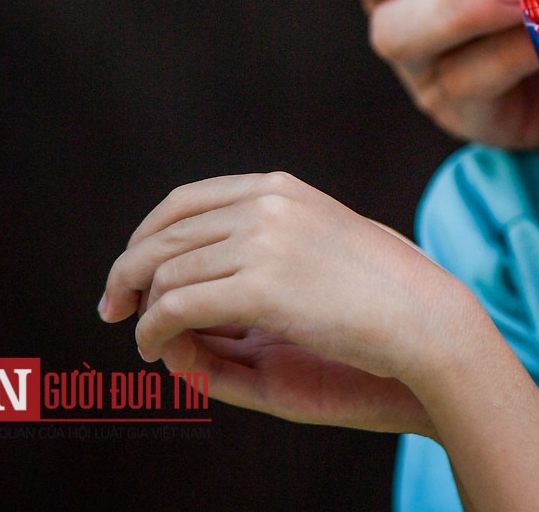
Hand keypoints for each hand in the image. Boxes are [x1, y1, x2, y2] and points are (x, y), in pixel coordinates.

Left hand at [100, 172, 480, 433]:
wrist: (426, 315)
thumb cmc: (384, 290)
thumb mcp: (322, 242)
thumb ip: (270, 239)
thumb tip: (214, 264)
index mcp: (279, 188)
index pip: (184, 201)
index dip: (147, 237)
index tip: (133, 271)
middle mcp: (265, 203)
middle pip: (162, 234)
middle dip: (128, 273)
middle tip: (112, 308)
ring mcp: (262, 241)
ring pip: (163, 274)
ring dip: (142, 312)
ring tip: (147, 340)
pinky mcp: (259, 287)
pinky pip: (174, 308)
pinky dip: (152, 332)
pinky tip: (158, 350)